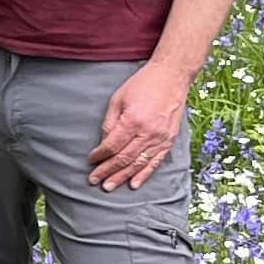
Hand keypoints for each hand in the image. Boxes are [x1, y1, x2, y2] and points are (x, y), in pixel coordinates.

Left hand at [90, 60, 192, 189]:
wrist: (172, 77)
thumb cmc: (143, 85)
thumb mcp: (118, 99)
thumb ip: (110, 123)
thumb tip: (104, 144)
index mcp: (133, 120)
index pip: (112, 146)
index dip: (100, 155)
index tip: (91, 160)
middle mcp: (148, 132)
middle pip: (124, 158)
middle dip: (108, 171)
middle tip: (95, 180)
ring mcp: (161, 138)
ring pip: (139, 164)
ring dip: (123, 177)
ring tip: (110, 186)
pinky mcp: (169, 140)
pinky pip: (155, 162)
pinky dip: (144, 174)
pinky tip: (134, 184)